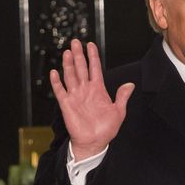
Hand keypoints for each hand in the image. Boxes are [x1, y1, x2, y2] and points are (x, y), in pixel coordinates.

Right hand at [50, 39, 134, 159]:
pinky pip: (60, 91)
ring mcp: (75, 96)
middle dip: (78, 55)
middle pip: (81, 68)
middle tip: (75, 42)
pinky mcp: (67, 104)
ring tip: (67, 52)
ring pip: (70, 76)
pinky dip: (57, 82)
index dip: (93, 56)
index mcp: (98, 90)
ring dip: (68, 64)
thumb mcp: (118, 111)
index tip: (90, 44)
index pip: (94, 68)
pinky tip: (54, 72)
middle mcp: (86, 90)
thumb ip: (122, 97)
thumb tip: (130, 84)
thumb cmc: (106, 129)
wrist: (95, 142)